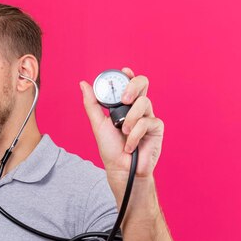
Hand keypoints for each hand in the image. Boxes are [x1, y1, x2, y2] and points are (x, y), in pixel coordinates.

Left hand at [79, 67, 163, 181]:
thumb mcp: (98, 124)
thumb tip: (83, 83)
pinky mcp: (157, 128)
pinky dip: (135, 135)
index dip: (129, 75)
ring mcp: (149, 117)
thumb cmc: (110, 148)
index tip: (124, 71)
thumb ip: (92, 104)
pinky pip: (147, 122)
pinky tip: (130, 146)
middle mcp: (138, 108)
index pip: (130, 83)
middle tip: (124, 100)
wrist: (120, 169)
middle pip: (143, 83)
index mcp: (126, 105)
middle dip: (133, 87)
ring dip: (130, 119)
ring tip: (123, 132)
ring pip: (144, 103)